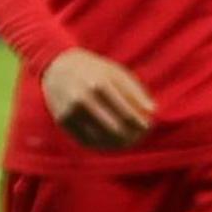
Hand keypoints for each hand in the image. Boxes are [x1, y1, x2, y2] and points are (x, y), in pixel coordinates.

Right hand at [40, 49, 156, 149]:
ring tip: (128, 142)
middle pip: (114, 128)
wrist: (59, 67)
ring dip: (117, 143)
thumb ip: (136, 91)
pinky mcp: (63, 120)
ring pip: (99, 137)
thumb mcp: (117, 73)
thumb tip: (153, 110)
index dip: (140, 124)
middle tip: (140, 137)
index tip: (148, 127)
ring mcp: (71, 111)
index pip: (126, 113)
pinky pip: (85, 140)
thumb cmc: (96, 70)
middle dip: (131, 135)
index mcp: (101, 85)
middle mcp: (84, 99)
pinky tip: (111, 143)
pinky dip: (100, 144)